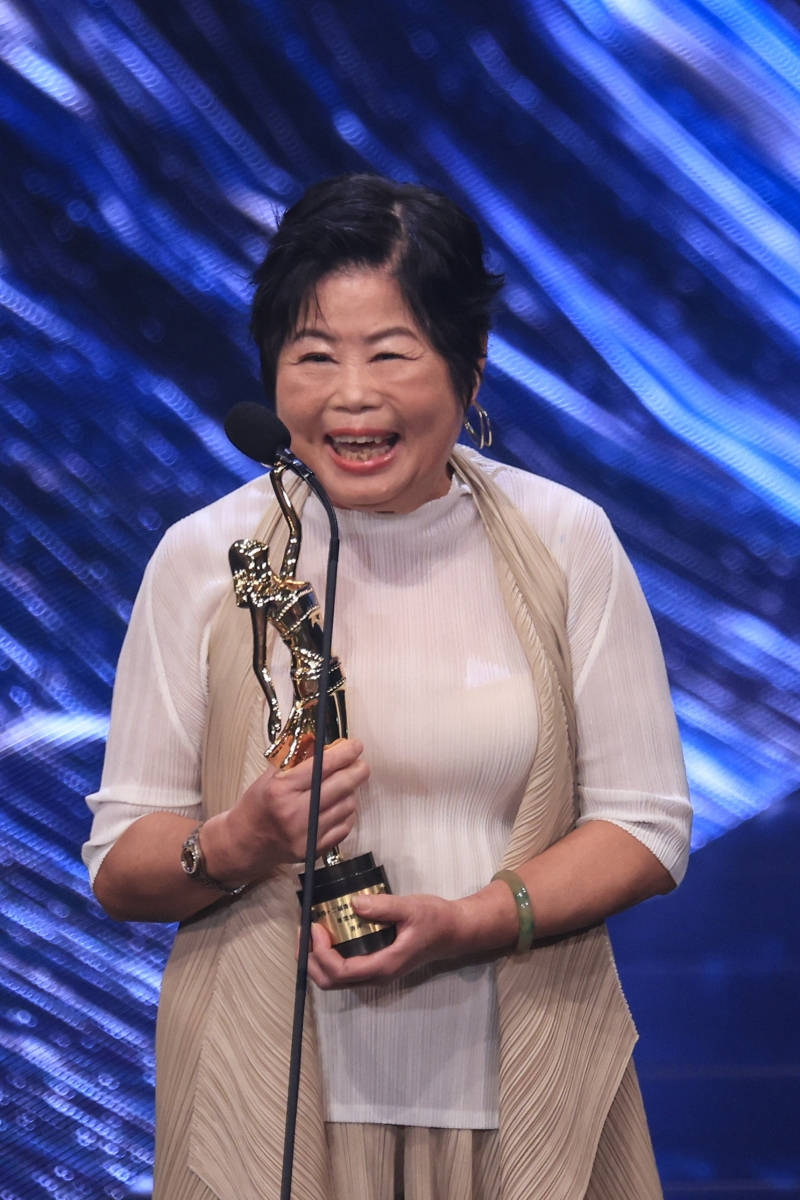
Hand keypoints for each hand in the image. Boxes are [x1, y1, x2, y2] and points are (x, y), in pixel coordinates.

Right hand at [201, 738, 368, 887]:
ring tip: (341, 787)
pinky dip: (345, 814)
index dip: (344, 753)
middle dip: (357, 771)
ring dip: (349, 793)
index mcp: (281, 790)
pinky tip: (336, 807)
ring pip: (347, 806)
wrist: (245, 843)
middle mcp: (295, 813)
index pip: (322, 766)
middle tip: (361, 763)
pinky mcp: (314, 850)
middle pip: (341, 786)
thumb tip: (326, 743)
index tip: (356, 746)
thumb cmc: (258, 805)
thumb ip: (298, 759)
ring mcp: (306, 835)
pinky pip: (344, 827)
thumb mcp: (271, 776)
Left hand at [306, 891, 467, 988]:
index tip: (315, 926)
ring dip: (317, 960)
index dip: (321, 953)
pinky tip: (327, 935)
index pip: (341, 971)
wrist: (454, 932)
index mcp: (384, 965)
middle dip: (311, 960)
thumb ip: (383, 907)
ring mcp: (376, 973)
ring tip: (310, 933)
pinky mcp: (375, 965)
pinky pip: (344, 970)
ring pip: (336, 980)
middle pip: (332, 982)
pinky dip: (328, 957)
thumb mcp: (411, 908)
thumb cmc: (435, 920)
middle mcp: (377, 975)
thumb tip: (354, 904)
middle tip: (305, 931)